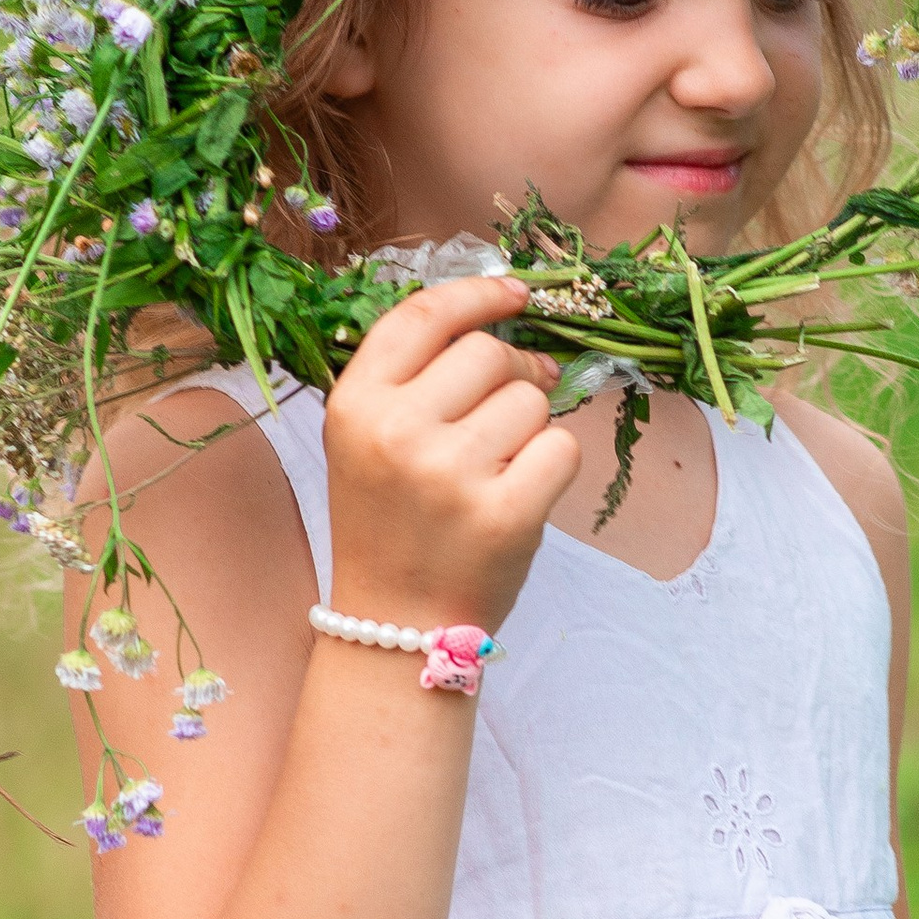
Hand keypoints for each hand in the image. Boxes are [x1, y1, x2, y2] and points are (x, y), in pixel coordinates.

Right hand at [322, 274, 579, 631]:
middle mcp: (398, 432)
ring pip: (531, 400)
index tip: (515, 293)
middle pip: (489, 353)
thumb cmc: (393, 524)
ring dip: (531, 426)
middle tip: (513, 405)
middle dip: (516, 371)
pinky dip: (554, 464)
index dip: (478, 294)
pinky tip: (522, 492)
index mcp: (356, 404)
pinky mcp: (505, 514)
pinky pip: (562, 447)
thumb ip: (416, 379)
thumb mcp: (370, 440)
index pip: (423, 315)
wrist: (396, 624)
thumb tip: (509, 325)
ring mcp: (451, 474)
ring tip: (500, 466)